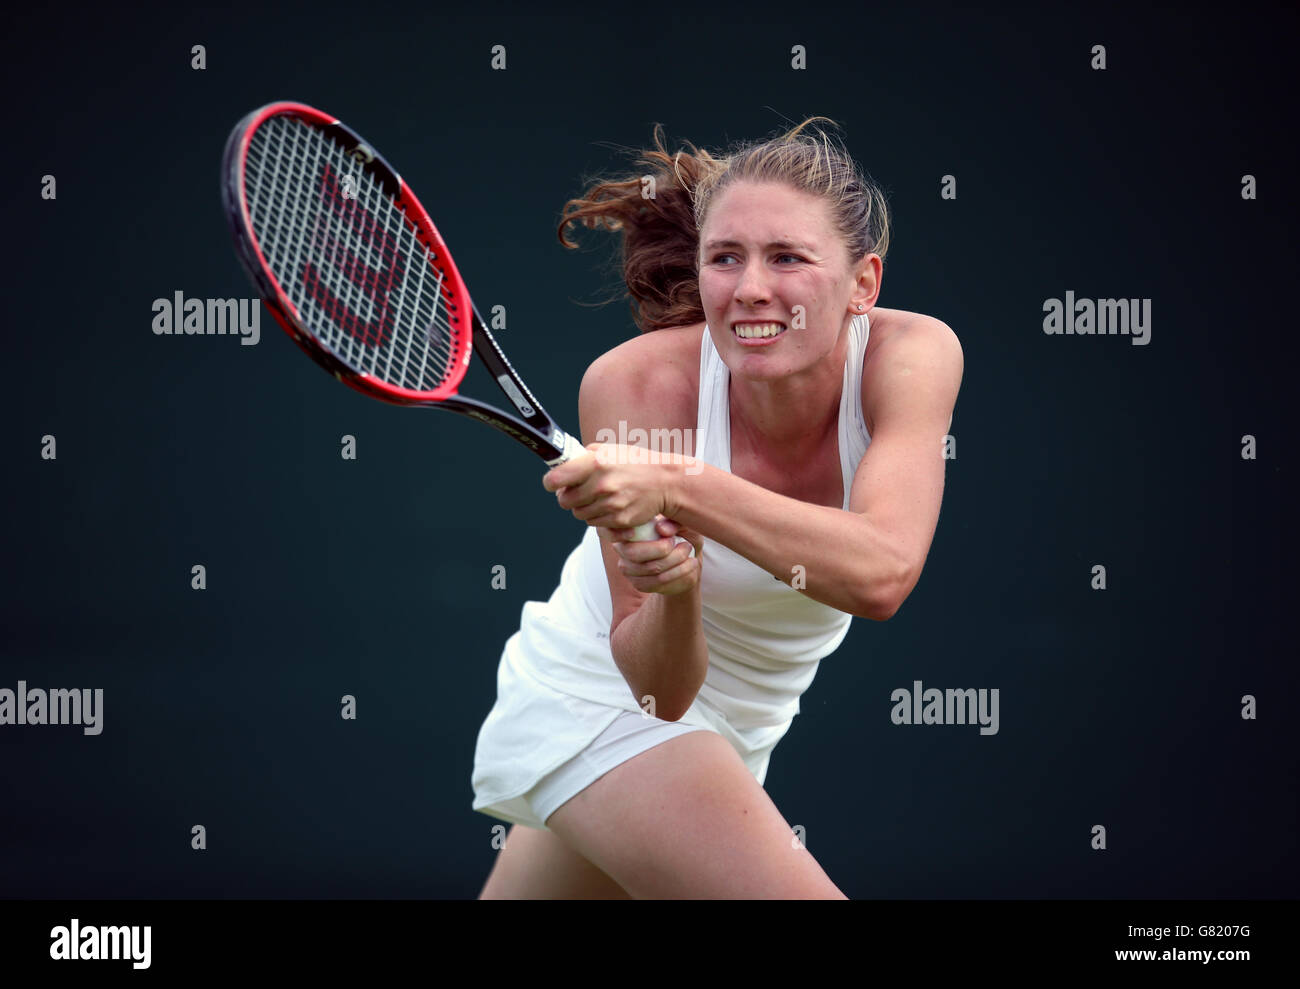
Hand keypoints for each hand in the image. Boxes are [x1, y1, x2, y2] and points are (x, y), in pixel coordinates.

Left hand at [542, 443, 673, 530]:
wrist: (665, 482)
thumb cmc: (634, 463)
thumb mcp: (609, 450)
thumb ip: (583, 456)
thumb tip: (561, 465)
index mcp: (595, 463)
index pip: (556, 479)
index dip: (550, 482)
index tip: (552, 482)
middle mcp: (601, 485)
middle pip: (564, 501)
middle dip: (568, 496)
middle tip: (577, 490)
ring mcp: (610, 504)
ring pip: (579, 514)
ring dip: (584, 507)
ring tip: (598, 496)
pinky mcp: (618, 520)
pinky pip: (595, 524)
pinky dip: (598, 517)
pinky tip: (609, 505)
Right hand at [611, 517, 703, 595]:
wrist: (685, 558)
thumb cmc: (680, 534)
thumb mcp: (682, 524)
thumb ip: (674, 523)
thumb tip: (661, 529)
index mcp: (627, 529)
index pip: (625, 535)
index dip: (645, 540)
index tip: (672, 540)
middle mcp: (622, 549)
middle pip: (636, 554)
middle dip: (665, 551)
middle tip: (686, 546)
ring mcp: (628, 569)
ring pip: (652, 569)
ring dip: (676, 563)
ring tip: (690, 555)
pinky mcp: (639, 584)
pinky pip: (659, 582)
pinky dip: (678, 573)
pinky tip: (689, 565)